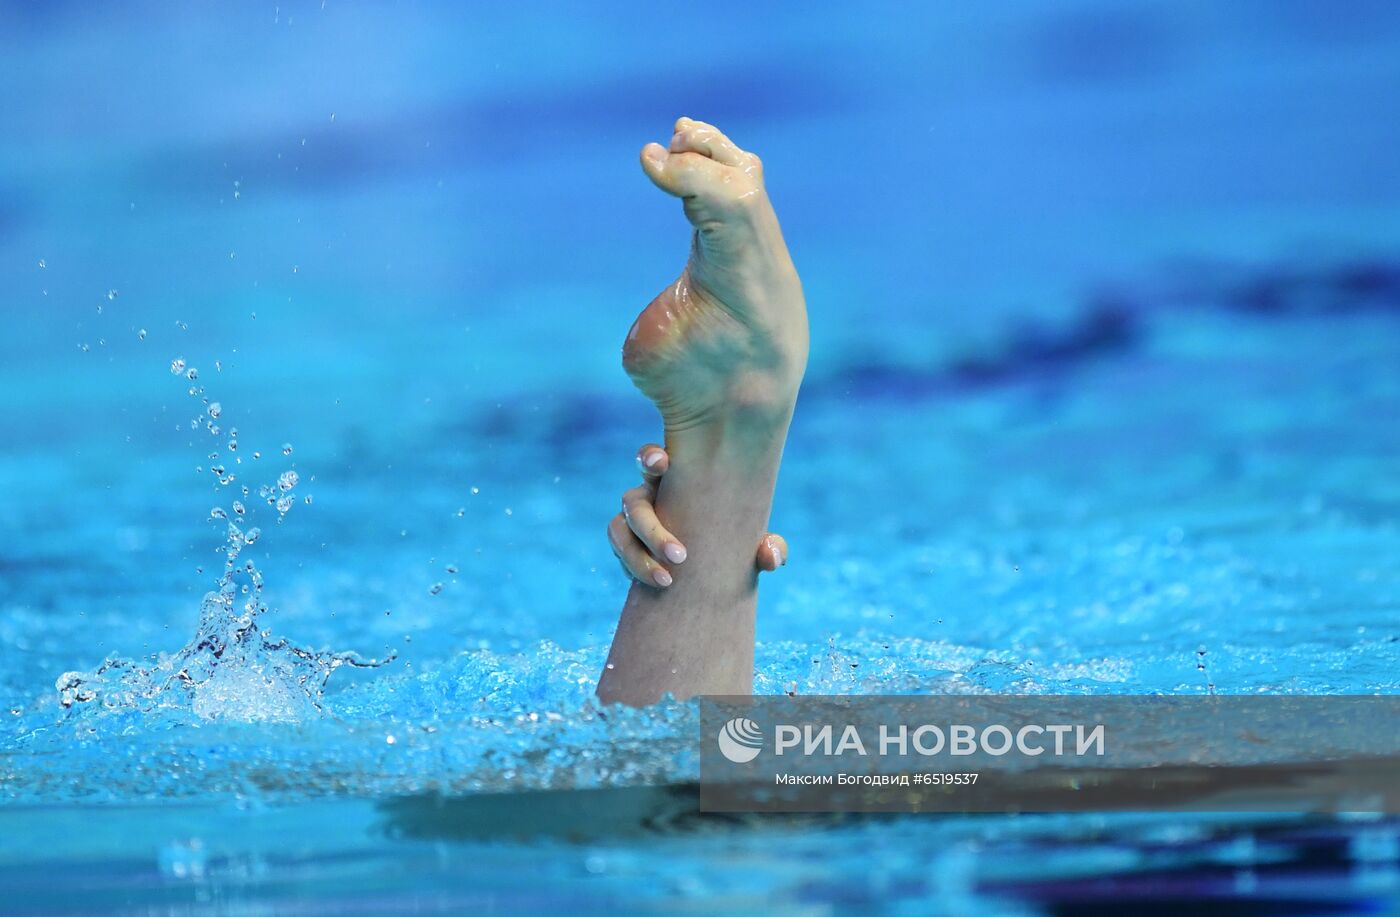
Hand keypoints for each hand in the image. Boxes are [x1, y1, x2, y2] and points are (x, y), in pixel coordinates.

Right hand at [607, 443, 787, 587]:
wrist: (716, 577)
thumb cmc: (736, 544)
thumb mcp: (755, 546)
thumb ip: (769, 549)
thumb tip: (770, 556)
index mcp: (676, 481)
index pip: (652, 459)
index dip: (649, 457)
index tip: (662, 463)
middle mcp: (650, 498)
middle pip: (632, 500)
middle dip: (650, 527)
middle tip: (681, 556)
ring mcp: (633, 524)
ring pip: (618, 531)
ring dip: (638, 557)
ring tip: (668, 581)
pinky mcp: (626, 548)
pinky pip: (620, 555)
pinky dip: (634, 569)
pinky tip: (659, 584)